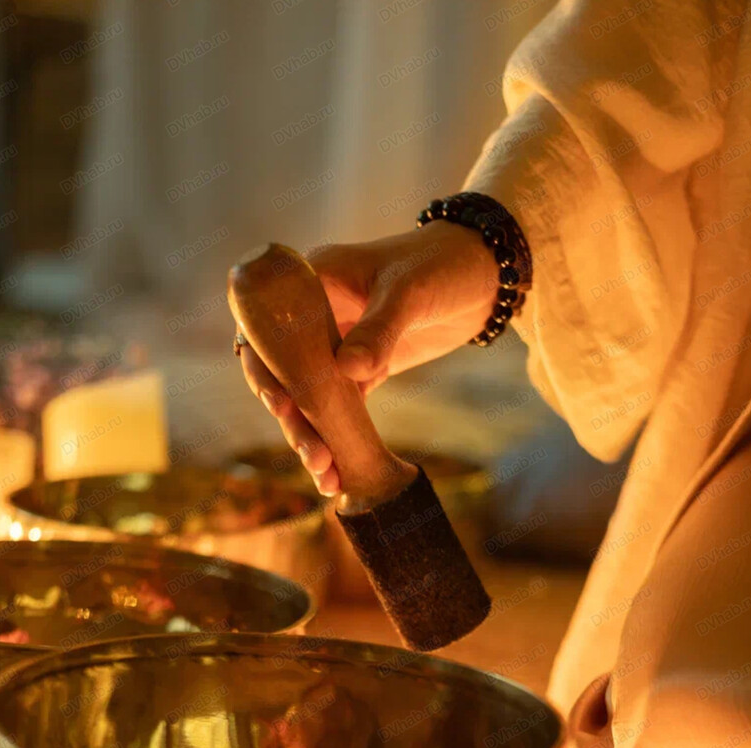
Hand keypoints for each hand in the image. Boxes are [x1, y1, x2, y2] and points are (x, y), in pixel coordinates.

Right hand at [236, 220, 498, 495]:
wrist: (484, 274)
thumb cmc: (442, 266)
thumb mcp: (410, 293)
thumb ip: (379, 330)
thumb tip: (347, 370)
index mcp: (312, 283)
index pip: (268, 329)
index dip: (266, 368)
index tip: (280, 405)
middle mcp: (315, 316)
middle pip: (285, 373)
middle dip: (295, 419)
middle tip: (314, 456)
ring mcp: (336, 344)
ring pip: (309, 396)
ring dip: (313, 436)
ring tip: (326, 477)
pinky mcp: (360, 368)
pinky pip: (338, 406)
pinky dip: (336, 437)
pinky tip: (339, 471)